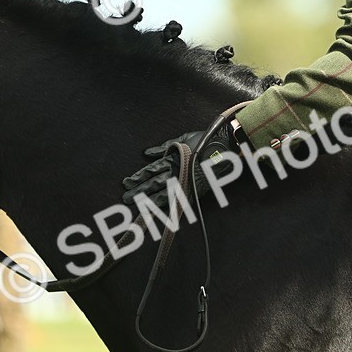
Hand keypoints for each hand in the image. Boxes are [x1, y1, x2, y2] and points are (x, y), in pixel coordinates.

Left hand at [121, 120, 238, 209]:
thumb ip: (164, 146)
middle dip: (138, 191)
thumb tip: (147, 153)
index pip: (151, 170)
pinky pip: (178, 201)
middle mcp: (176, 171)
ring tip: (136, 206)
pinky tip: (157, 213)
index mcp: (172, 158)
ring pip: (162, 193)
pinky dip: (168, 207)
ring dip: (148, 200)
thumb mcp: (183, 138)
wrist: (225, 148)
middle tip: (125, 197)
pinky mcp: (193, 191)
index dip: (138, 177)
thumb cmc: (204, 141)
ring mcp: (185, 182)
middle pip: (153, 183)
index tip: (126, 183)